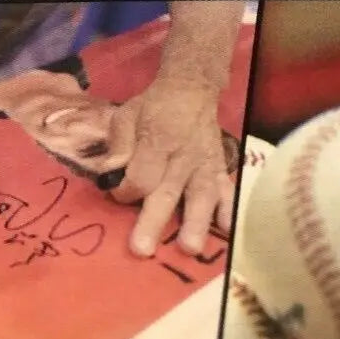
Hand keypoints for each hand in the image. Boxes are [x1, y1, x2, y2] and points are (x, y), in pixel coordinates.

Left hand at [108, 78, 232, 257]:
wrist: (191, 90)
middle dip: (154, 220)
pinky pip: (227, 190)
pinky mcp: (220, 169)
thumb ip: (118, 145)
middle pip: (166, 191)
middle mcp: (182, 156)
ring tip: (190, 248)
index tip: (117, 194)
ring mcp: (204, 164)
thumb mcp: (126, 115)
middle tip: (142, 248)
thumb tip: (110, 173)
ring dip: (195, 222)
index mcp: (156, 140)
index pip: (139, 176)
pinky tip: (227, 230)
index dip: (125, 191)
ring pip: (200, 195)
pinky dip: (229, 210)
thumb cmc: (153, 108)